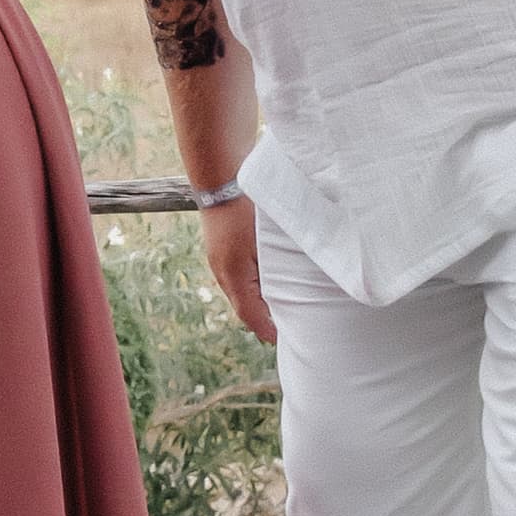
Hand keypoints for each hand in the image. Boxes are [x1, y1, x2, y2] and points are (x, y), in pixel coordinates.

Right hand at [203, 192, 274, 348]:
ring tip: (280, 304)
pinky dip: (252, 283)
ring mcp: (219, 260)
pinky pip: (236, 276)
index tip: (282, 339)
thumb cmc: (247, 207)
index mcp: (234, 276)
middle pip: (244, 306)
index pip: (251, 316)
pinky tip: (266, 277)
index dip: (267, 330)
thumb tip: (296, 290)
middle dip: (264, 318)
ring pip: (240, 291)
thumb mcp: (268, 241)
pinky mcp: (221, 250)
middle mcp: (223, 272)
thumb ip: (280, 268)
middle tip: (286, 325)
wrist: (220, 177)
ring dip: (258, 299)